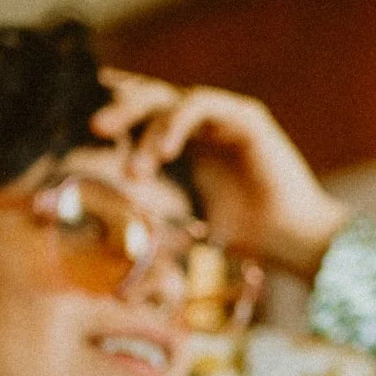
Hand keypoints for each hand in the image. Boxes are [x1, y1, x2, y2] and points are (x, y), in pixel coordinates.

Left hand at [92, 70, 350, 278]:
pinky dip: (177, 123)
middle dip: (121, 109)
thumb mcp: (189, 227)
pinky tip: (165, 151)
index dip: (117, 107)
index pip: (147, 112)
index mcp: (193, 141)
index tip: (83, 118)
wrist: (292, 239)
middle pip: (153, 97)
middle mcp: (209, 123)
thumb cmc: (249, 235)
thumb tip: (119, 278)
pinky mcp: (246, 116)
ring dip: (148, 129)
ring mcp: (228, 116)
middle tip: (95, 129)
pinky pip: (201, 104)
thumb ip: (159, 231)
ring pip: (173, 99)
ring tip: (137, 169)